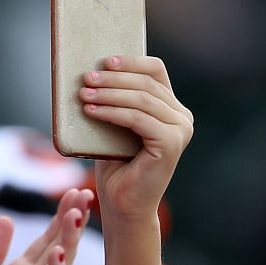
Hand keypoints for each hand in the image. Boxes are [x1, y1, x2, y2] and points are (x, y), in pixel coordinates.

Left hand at [81, 55, 191, 222]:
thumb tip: (93, 70)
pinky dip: (112, 111)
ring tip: (83, 94)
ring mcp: (180, 130)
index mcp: (172, 108)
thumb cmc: (116, 164)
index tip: (105, 60)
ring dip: (108, 93)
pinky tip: (92, 110)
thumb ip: (116, 100)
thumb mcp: (115, 123)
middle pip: (146, 83)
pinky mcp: (171, 144)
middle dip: (113, 78)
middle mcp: (182, 117)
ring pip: (141, 99)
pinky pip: (138, 118)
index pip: (156, 71)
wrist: (123, 203)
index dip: (131, 62)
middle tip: (86, 78)